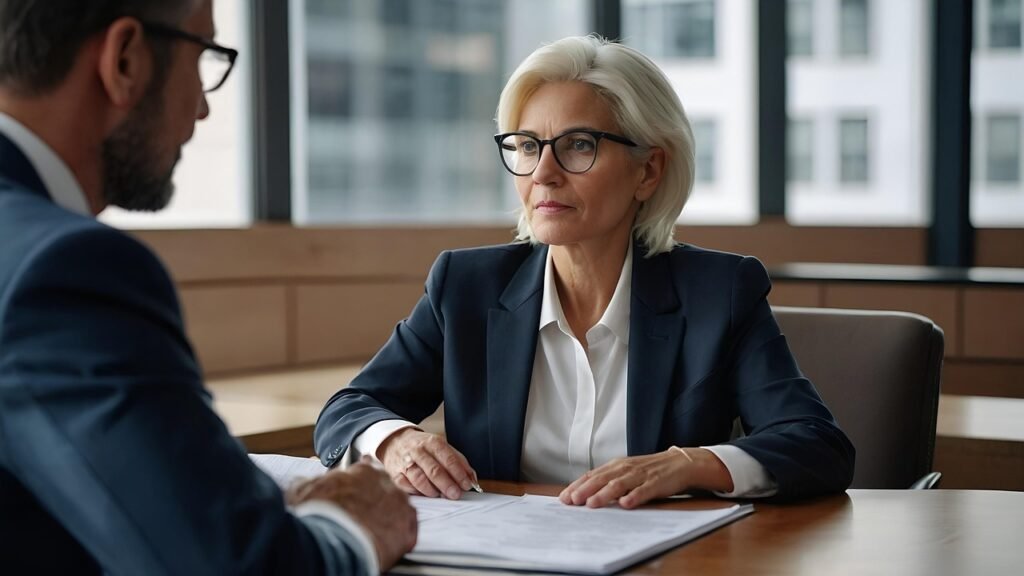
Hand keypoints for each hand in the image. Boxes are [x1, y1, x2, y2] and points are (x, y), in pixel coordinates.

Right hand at [286, 461, 416, 569]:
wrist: (330, 543)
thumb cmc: (316, 515)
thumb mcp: (303, 492)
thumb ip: (311, 483)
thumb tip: (304, 482)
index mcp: (364, 471)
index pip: (368, 468)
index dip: (361, 480)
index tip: (356, 489)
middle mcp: (387, 484)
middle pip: (385, 489)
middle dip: (375, 500)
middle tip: (361, 515)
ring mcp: (400, 507)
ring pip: (398, 510)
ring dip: (387, 518)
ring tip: (372, 532)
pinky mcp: (408, 532)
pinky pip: (408, 532)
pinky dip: (398, 538)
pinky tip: (384, 543)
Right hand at [378, 428, 477, 499]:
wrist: (395, 441)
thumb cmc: (423, 447)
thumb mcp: (441, 447)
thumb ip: (458, 461)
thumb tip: (472, 478)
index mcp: (433, 442)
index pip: (448, 458)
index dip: (458, 473)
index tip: (466, 484)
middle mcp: (418, 451)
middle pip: (434, 470)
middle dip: (447, 484)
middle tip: (455, 494)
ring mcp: (405, 462)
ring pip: (419, 479)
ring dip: (431, 490)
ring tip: (439, 495)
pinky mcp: (395, 473)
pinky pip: (406, 486)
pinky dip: (416, 492)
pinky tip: (424, 494)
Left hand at [558, 447, 732, 508]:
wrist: (679, 463)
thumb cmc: (649, 470)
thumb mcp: (626, 472)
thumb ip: (608, 481)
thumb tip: (584, 495)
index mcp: (616, 466)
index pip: (592, 475)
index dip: (577, 486)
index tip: (564, 498)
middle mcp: (625, 468)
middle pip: (601, 479)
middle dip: (585, 490)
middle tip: (572, 501)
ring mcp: (640, 475)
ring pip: (619, 484)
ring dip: (604, 494)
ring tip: (592, 504)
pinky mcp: (655, 483)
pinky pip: (643, 490)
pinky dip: (634, 496)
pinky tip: (626, 504)